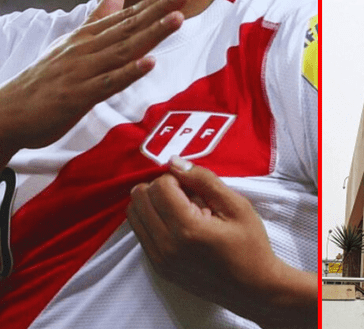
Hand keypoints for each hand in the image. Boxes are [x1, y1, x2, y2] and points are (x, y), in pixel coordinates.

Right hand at [0, 0, 185, 165]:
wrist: (9, 112)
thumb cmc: (44, 81)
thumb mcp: (72, 46)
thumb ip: (96, 22)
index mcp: (87, 38)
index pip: (126, 17)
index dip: (153, 5)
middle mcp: (87, 49)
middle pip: (130, 27)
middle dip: (159, 12)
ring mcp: (83, 70)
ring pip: (124, 49)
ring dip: (151, 34)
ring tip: (176, 20)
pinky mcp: (80, 95)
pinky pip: (109, 82)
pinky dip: (129, 72)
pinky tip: (149, 62)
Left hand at [127, 156, 317, 328]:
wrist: (254, 289)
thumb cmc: (251, 246)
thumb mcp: (237, 206)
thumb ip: (205, 181)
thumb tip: (175, 162)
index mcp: (187, 228)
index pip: (160, 186)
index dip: (178, 178)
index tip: (197, 188)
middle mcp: (166, 245)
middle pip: (140, 198)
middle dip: (161, 188)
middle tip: (188, 197)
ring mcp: (159, 259)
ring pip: (134, 215)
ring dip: (154, 204)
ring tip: (182, 211)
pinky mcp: (158, 268)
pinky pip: (140, 233)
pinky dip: (154, 221)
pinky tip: (180, 226)